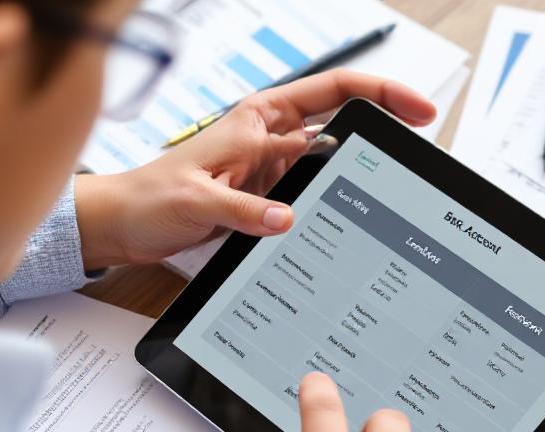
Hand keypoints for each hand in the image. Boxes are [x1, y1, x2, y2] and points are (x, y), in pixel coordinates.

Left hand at [75, 70, 435, 268]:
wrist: (125, 226)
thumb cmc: (149, 198)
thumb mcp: (196, 200)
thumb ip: (243, 211)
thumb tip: (287, 219)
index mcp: (259, 119)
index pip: (334, 93)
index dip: (382, 94)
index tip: (418, 109)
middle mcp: (272, 139)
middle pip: (345, 124)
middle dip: (385, 132)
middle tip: (418, 153)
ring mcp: (274, 170)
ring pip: (334, 164)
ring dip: (362, 173)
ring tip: (395, 190)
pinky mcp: (269, 199)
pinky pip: (314, 197)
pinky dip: (335, 204)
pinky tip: (352, 219)